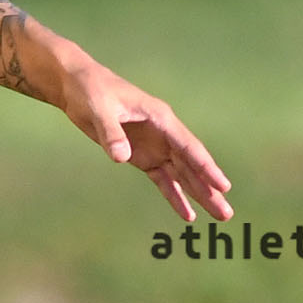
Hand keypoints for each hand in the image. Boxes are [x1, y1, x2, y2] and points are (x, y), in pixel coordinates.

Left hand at [58, 61, 231, 220]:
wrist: (76, 86)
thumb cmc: (91, 90)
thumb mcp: (99, 108)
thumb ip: (111, 132)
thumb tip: (122, 158)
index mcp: (161, 118)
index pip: (189, 147)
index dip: (206, 167)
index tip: (223, 186)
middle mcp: (164, 134)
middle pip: (191, 165)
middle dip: (209, 189)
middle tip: (226, 213)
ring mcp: (154, 146)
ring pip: (181, 174)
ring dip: (198, 195)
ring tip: (218, 216)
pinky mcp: (141, 156)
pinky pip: (162, 179)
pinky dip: (174, 195)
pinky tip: (187, 213)